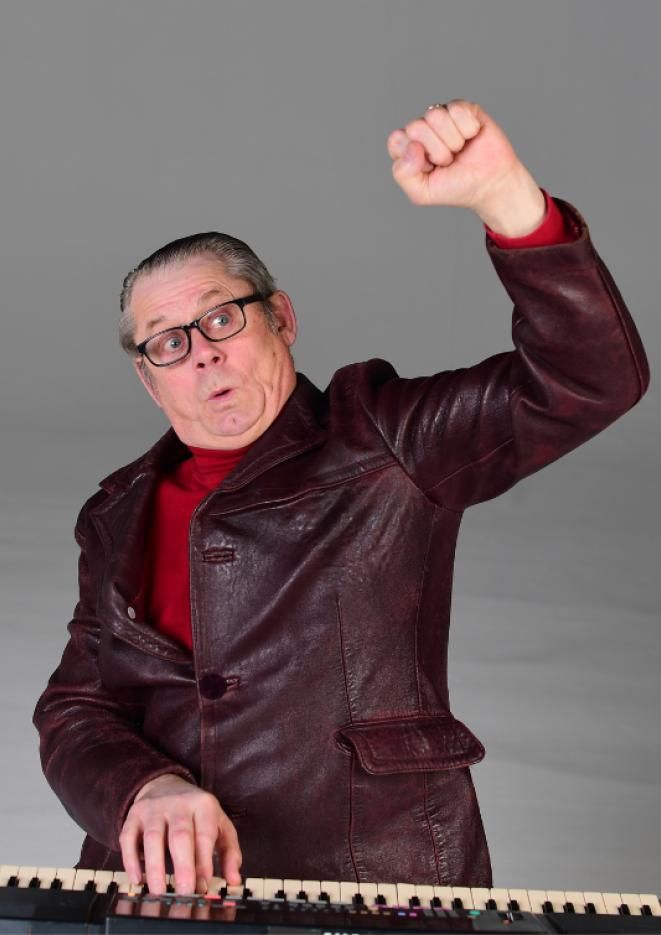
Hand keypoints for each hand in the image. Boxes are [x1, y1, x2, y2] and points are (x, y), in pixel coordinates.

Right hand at [119, 774, 241, 894]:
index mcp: (203, 805)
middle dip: (183, 866)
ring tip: (159, 892)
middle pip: (180, 835)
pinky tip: (137, 879)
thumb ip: (229, 852)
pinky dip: (131, 859)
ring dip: (155, 867)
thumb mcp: (219, 824)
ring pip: (153, 838)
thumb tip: (234, 880)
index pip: (205, 834)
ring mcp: (154, 808)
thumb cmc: (196, 813)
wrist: (164, 784)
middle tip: (184, 893)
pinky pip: (128, 837)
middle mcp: (178, 804)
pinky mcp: (134, 815)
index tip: (203, 887)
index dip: (204, 862)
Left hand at [387, 99, 545, 235]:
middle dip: (436, 151)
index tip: (430, 168)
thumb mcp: (422, 193)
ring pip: (435, 116)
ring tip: (459, 151)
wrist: (490, 185)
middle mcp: (423, 129)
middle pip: (416, 127)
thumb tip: (412, 145)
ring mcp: (443, 117)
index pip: (397, 139)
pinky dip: (467, 129)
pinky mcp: (464, 109)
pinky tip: (472, 137)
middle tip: (448, 161)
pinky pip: (457, 110)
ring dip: (452, 141)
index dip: (414, 157)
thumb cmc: (456, 188)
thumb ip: (402, 173)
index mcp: (408, 147)